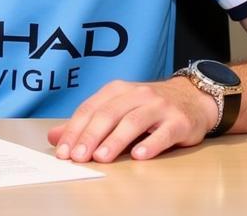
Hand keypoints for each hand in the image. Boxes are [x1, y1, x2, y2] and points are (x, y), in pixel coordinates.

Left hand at [47, 77, 218, 161]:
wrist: (191, 98)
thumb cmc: (149, 106)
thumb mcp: (117, 108)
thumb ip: (87, 123)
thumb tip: (55, 137)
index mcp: (117, 90)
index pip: (91, 108)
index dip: (75, 129)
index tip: (63, 150)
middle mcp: (137, 94)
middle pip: (109, 114)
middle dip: (90, 135)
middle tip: (77, 156)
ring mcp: (158, 106)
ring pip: (133, 122)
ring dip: (115, 140)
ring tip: (101, 157)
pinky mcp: (178, 121)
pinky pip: (163, 133)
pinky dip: (150, 144)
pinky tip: (139, 156)